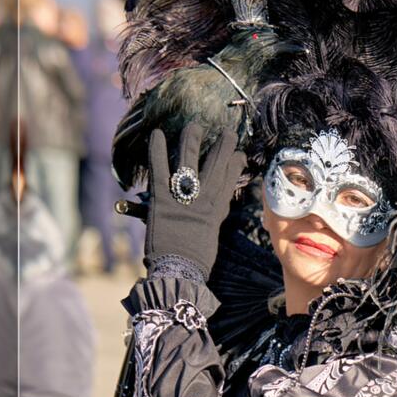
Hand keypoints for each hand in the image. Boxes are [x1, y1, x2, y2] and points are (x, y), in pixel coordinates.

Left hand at [145, 124, 245, 278]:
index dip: (235, 163)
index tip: (239, 153)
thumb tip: (219, 206)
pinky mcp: (162, 199)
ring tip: (195, 126)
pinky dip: (157, 152)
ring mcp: (183, 197)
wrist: (179, 270)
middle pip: (216, 166)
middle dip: (223, 147)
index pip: (229, 179)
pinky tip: (158, 135)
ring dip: (193, 141)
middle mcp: (203, 199)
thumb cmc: (196, 258)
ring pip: (190, 162)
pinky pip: (160, 170)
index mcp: (216, 209)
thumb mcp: (211, 235)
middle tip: (228, 132)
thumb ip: (214, 216)